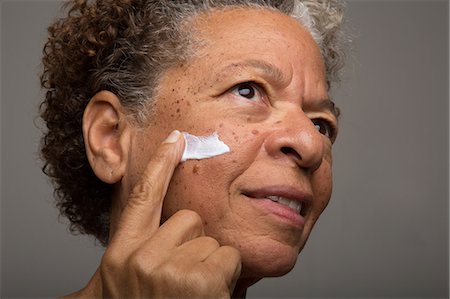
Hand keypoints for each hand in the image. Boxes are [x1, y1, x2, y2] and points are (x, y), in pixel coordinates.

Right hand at [67, 130, 241, 297]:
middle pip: (188, 219)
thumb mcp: (134, 276)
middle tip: (182, 276)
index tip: (177, 138)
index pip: (142, 197)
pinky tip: (207, 296)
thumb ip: (147, 244)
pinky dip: (224, 276)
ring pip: (209, 239)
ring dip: (209, 263)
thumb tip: (170, 214)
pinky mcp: (199, 280)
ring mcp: (168, 269)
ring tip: (192, 291)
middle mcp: (140, 257)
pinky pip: (227, 257)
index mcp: (123, 252)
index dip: (160, 164)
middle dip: (193, 242)